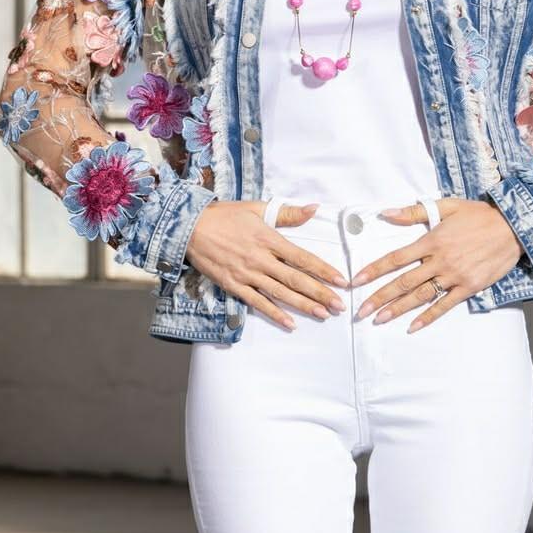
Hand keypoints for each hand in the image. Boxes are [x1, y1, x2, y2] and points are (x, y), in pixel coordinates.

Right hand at [185, 200, 351, 331]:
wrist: (191, 226)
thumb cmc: (226, 216)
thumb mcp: (258, 209)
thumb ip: (288, 213)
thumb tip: (314, 209)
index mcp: (269, 238)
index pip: (303, 258)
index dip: (323, 270)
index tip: (341, 281)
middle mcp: (261, 258)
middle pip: (296, 279)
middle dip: (320, 293)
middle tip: (339, 305)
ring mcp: (247, 274)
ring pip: (281, 293)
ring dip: (303, 305)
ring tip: (323, 314)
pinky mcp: (234, 285)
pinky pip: (257, 302)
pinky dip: (274, 313)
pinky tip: (290, 323)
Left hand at [349, 198, 524, 332]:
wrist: (513, 227)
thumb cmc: (478, 215)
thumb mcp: (446, 206)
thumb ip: (414, 212)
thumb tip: (386, 213)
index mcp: (431, 240)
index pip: (395, 258)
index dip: (374, 270)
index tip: (357, 281)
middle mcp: (439, 260)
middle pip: (403, 282)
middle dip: (379, 297)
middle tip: (361, 311)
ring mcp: (454, 276)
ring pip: (420, 296)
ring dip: (398, 309)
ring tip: (379, 319)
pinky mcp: (469, 287)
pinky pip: (445, 305)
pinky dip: (428, 317)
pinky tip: (413, 326)